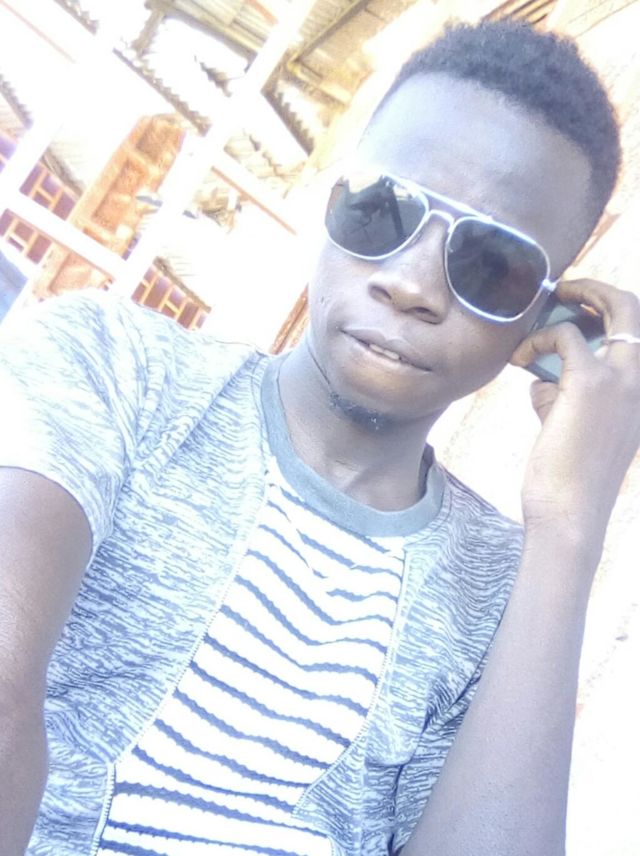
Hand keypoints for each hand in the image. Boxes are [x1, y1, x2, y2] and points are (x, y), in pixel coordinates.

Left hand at [510, 279, 639, 551]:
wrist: (570, 510)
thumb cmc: (568, 476)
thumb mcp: (575, 428)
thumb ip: (565, 397)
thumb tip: (539, 378)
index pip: (638, 335)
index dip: (610, 311)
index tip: (580, 305)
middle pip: (635, 308)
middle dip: (600, 288)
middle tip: (567, 289)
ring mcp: (623, 378)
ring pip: (612, 308)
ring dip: (573, 300)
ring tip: (543, 309)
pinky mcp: (589, 381)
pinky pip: (563, 337)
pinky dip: (538, 341)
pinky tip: (519, 359)